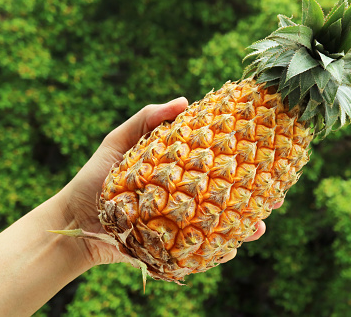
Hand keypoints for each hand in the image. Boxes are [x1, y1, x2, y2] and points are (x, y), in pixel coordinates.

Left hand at [59, 97, 276, 266]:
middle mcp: (186, 196)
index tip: (265, 153)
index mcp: (179, 171)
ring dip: (244, 225)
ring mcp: (182, 223)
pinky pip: (202, 248)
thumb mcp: (118, 142)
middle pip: (227, 196)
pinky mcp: (173, 247)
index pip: (216, 164)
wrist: (74, 221)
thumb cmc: (96, 177)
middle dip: (254, 196)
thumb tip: (184, 101)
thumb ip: (147, 119)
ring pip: (221, 224)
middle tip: (276, 194)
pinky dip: (220, 249)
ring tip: (260, 225)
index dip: (241, 159)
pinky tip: (233, 246)